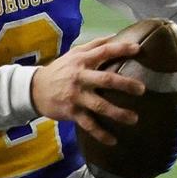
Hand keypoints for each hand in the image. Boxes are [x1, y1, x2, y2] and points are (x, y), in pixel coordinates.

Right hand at [30, 35, 144, 146]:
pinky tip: (113, 141)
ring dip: (117, 113)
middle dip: (125, 84)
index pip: (104, 51)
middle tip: (142, 89)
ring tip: (134, 119)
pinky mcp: (72, 112)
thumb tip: (115, 36)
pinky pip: (88, 125)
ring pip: (99, 105)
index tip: (138, 49)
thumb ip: (94, 46)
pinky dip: (100, 134)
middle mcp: (80, 77)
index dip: (121, 49)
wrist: (35, 89)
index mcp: (82, 61)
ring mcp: (76, 96)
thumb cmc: (60, 69)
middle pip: (105, 80)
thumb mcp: (74, 54)